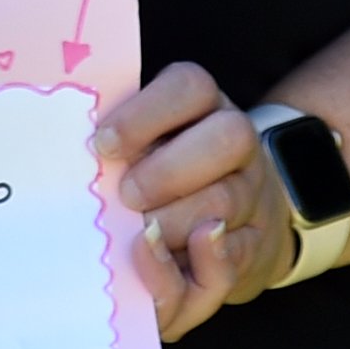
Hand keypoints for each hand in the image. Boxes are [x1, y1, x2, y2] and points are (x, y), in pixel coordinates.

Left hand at [93, 60, 294, 340]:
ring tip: (140, 232)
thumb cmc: (163, 169)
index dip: (145, 113)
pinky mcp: (257, 246)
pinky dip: (198, 261)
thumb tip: (92, 149)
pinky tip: (166, 257)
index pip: (190, 86)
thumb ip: (124, 135)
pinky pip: (236, 257)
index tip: (102, 144)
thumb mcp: (149, 138)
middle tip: (126, 195)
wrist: (230, 222)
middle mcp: (238, 143)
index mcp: (205, 105)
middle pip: (228, 138)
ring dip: (177, 219)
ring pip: (229, 199)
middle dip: (168, 170)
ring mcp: (254, 194)